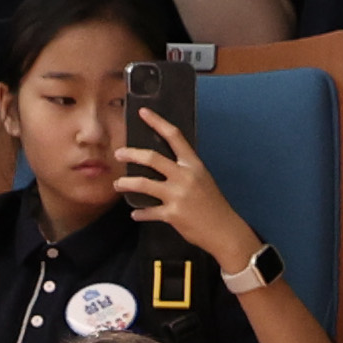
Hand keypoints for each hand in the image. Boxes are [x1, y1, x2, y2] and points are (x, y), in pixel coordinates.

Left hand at [115, 108, 254, 267]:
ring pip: (144, 184)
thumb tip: (162, 163)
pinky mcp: (172, 214)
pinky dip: (140, 213)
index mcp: (193, 164)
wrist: (224, 230)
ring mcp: (178, 195)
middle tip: (118, 154)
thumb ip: (184, 169)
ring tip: (118, 184)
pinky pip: (148, 211)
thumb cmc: (213, 204)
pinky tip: (135, 213)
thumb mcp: (202, 179)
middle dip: (131, 154)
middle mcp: (184, 176)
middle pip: (152, 158)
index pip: (174, 136)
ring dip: (127, 183)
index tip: (143, 112)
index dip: (157, 122)